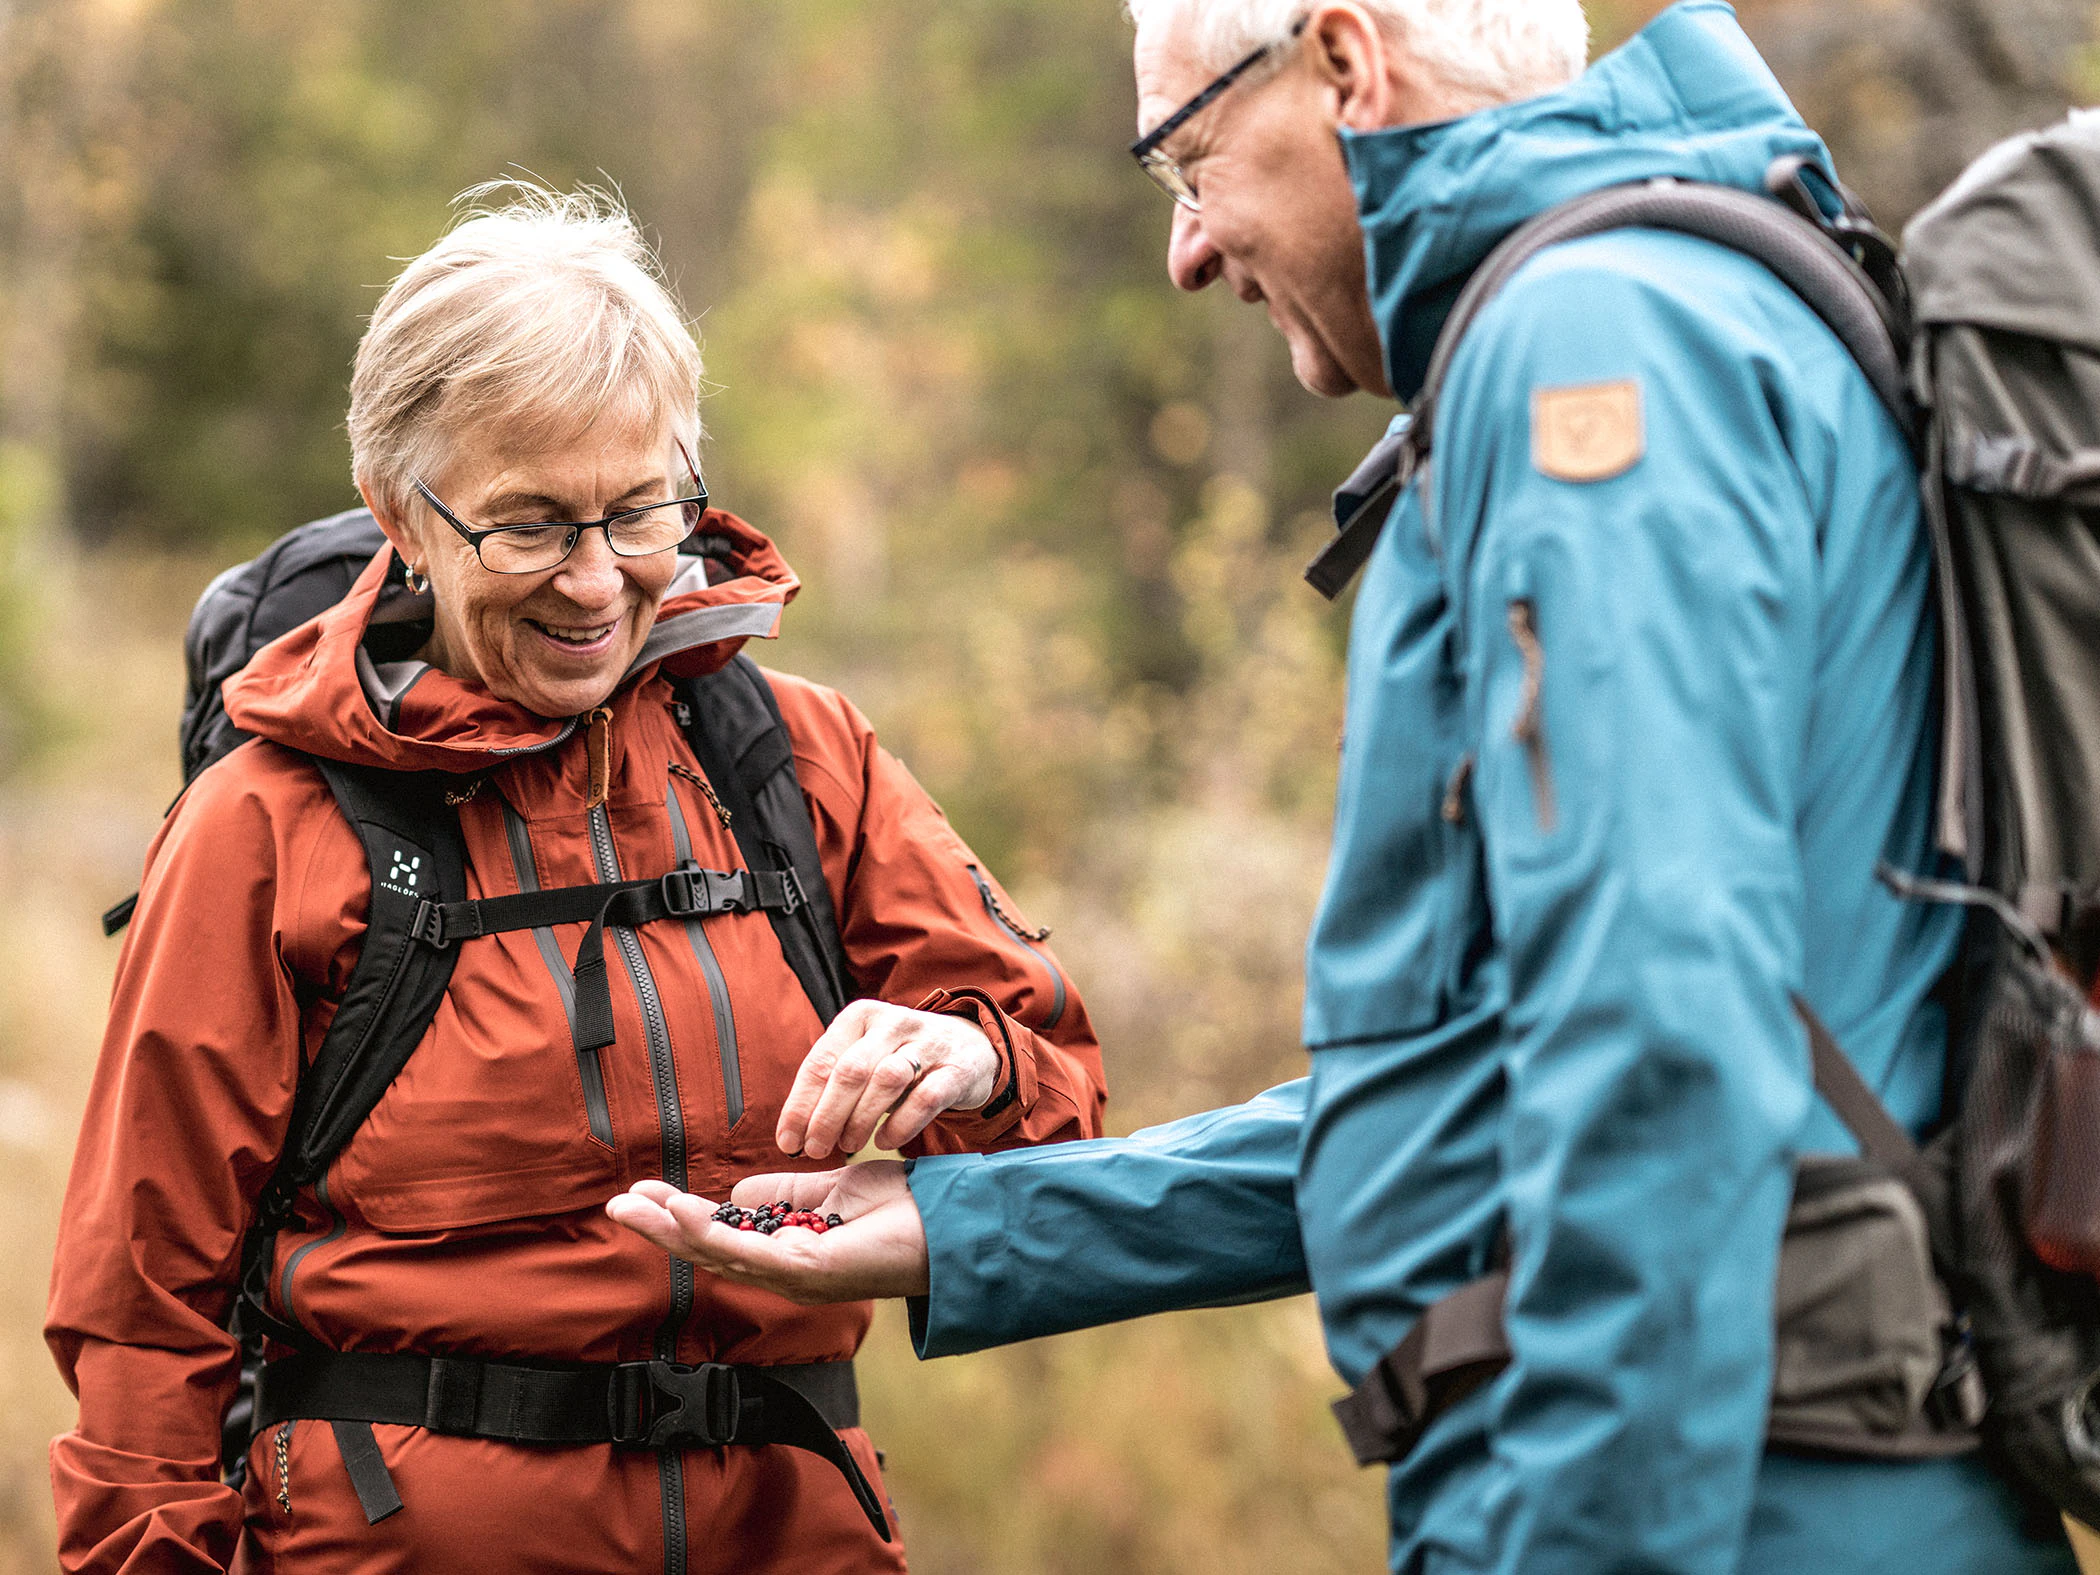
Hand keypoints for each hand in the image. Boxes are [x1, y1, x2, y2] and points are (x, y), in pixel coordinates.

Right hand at [605, 1163, 928, 1301]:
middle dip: (660, 1229)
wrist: (948, 1225)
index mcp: (786, 1253)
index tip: (642, 1193)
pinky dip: (713, 1235)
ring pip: (719, 1255)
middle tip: (618, 1204)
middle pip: (708, 1252)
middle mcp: (784, 1272)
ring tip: (635, 1207)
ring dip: (673, 1231)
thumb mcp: (829, 1191)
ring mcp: (795, 1275)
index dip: (678, 1218)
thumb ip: (783, 1194)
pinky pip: (750, 1252)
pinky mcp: (809, 1270)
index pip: (719, 1238)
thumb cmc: (898, 1212)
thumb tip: (734, 1195)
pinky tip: (684, 1215)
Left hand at [777, 1000, 999, 1158]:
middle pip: (851, 1070)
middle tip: (815, 1150)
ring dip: (861, 1119)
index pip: (821, 1061)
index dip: (800, 1105)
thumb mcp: (865, 1057)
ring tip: (848, 1145)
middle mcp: (893, 1023)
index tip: (788, 1142)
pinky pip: (926, 1098)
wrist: (970, 1047)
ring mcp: (928, 1043)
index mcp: (860, 1017)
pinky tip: (885, 1142)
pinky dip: (901, 1124)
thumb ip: (831, 1086)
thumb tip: (793, 1134)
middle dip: (826, 1116)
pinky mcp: (957, 1068)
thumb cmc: (901, 1059)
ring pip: (887, 1080)